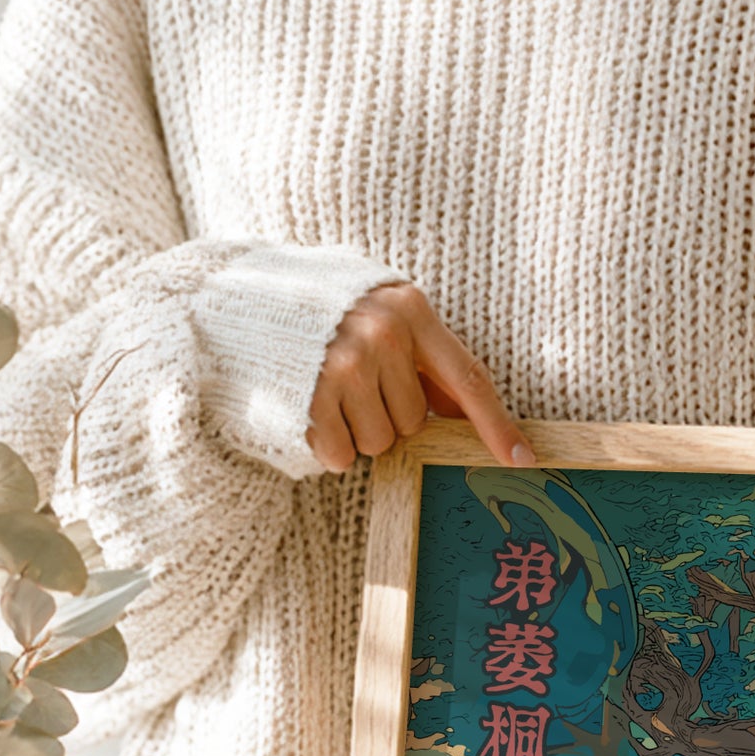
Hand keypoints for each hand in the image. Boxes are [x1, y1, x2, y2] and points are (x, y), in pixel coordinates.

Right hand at [308, 282, 533, 472]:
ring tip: (326, 393)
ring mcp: (345, 366)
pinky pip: (342, 455)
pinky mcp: (311, 397)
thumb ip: (421, 355)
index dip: (497, 424)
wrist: (232, 296)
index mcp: (410, 309)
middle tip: (351, 385)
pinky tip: (309, 410)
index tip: (522, 459)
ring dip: (357, 432)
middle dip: (388, 415)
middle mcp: (383, 335)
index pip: (468, 378)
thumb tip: (463, 410)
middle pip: (415, 421)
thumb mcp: (377, 311)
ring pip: (381, 443)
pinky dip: (328, 446)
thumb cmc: (316, 309)